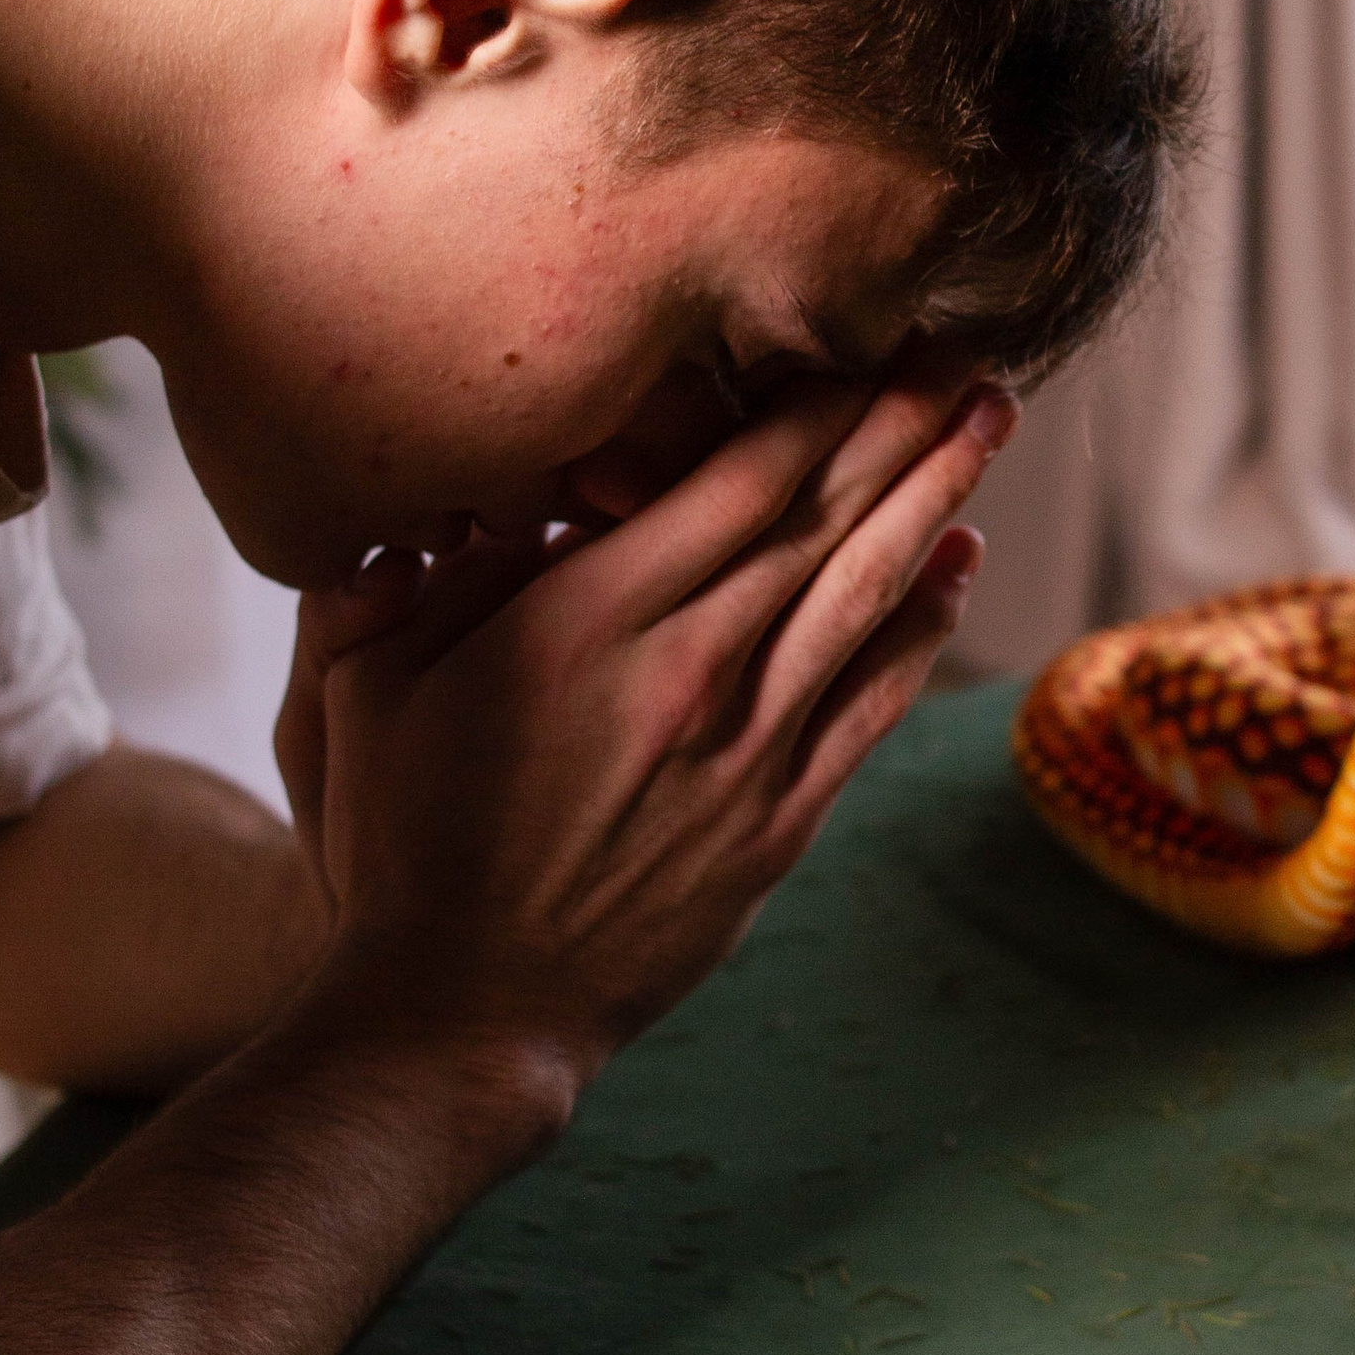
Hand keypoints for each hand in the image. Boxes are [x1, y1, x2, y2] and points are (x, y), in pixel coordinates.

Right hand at [287, 373, 1012, 1103]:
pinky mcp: (779, 820)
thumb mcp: (362, 688)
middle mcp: (686, 670)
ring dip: (936, 496)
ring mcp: (745, 749)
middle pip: (821, 518)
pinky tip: (962, 561)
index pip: (732, 482)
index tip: (864, 342)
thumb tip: (466, 496)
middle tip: (964, 347)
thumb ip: (406, 575)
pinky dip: (926, 624)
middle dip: (900, 423)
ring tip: (993, 417)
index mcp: (584, 620)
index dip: (813, 406)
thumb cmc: (398, 840)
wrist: (461, 1011)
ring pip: (865, 594)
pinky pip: (873, 700)